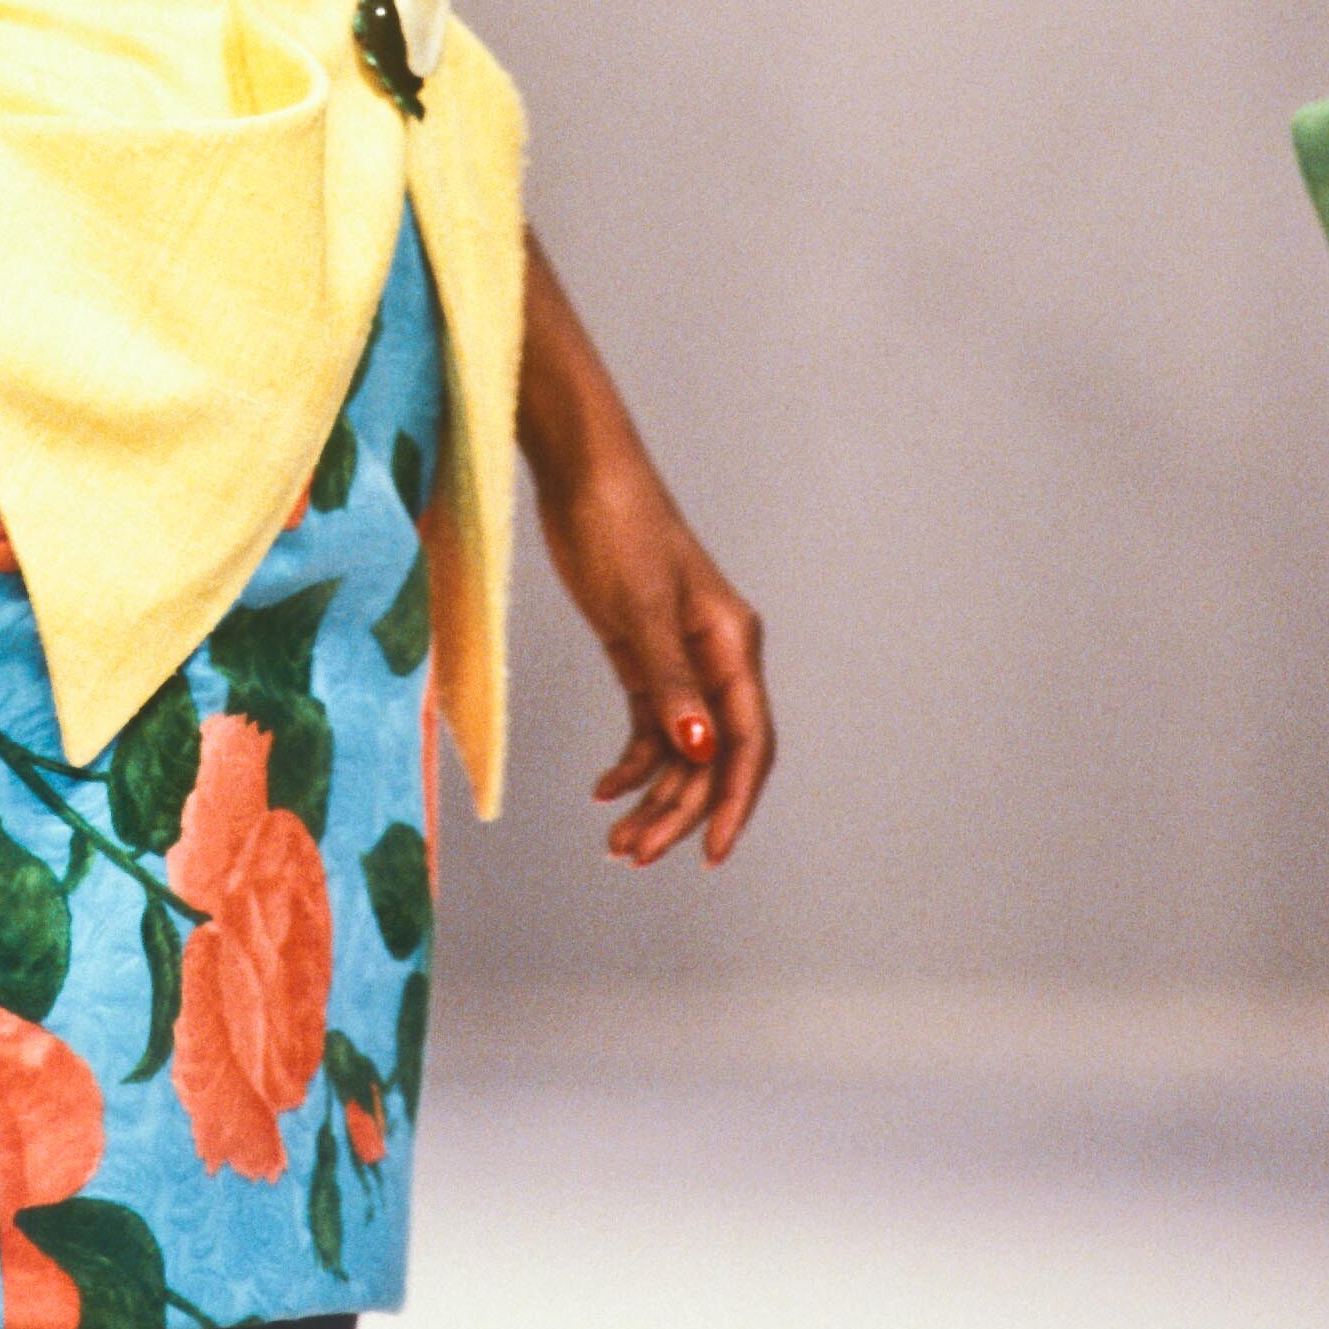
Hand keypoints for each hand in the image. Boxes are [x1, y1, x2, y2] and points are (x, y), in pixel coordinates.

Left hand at [536, 463, 773, 867]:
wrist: (581, 473)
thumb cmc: (617, 525)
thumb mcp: (640, 607)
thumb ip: (669, 680)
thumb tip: (699, 750)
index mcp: (732, 645)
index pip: (747, 743)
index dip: (734, 802)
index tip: (712, 854)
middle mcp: (716, 658)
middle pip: (710, 756)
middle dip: (678, 811)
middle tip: (631, 854)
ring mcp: (680, 657)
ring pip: (679, 748)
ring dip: (652, 795)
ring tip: (616, 842)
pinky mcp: (642, 651)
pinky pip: (650, 724)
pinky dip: (632, 760)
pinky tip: (604, 788)